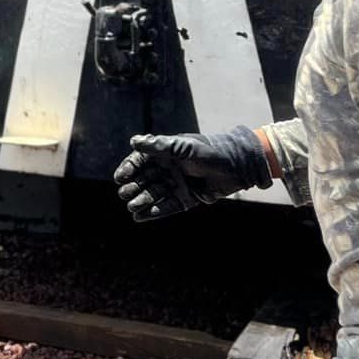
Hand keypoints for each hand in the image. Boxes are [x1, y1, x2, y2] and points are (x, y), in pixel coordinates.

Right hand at [112, 124, 272, 220]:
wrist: (237, 167)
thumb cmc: (210, 152)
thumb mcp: (183, 147)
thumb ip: (158, 146)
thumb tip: (133, 141)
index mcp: (166, 153)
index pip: (141, 161)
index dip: (129, 168)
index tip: (121, 177)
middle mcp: (169, 169)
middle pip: (144, 179)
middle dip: (133, 187)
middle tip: (124, 193)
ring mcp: (177, 185)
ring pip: (154, 194)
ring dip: (142, 200)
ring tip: (132, 206)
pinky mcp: (186, 199)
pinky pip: (167, 207)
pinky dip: (154, 212)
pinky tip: (141, 217)